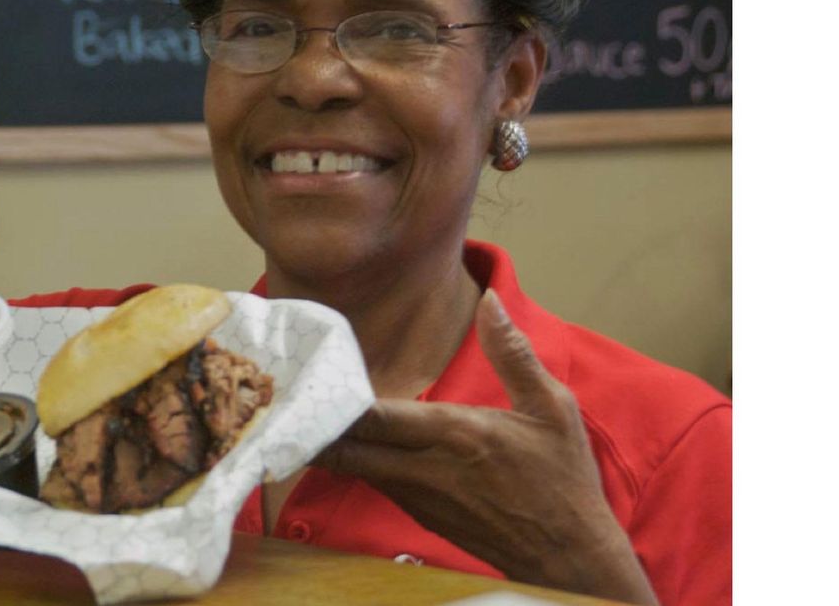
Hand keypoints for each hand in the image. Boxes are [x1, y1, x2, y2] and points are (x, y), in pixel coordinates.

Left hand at [314, 289, 658, 604]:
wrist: (569, 557)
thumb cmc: (562, 477)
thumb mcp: (551, 407)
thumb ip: (512, 351)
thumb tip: (489, 298)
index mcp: (453, 433)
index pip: (375, 416)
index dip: (337, 400)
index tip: (309, 375)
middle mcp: (424, 468)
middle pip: (348, 449)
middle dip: (315, 425)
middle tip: (286, 396)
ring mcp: (417, 497)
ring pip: (354, 468)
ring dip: (330, 442)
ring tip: (304, 409)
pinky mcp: (419, 514)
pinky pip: (374, 482)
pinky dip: (354, 461)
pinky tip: (347, 440)